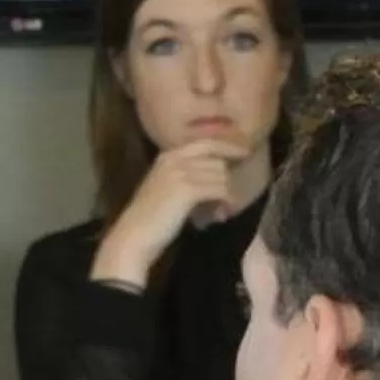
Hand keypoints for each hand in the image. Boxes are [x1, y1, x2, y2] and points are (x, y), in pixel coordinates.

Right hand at [93, 138, 242, 282]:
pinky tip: (219, 216)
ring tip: (219, 213)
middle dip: (225, 181)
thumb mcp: (166, 188)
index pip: (207, 142)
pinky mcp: (188, 190)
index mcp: (168, 155)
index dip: (228, 146)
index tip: (245, 152)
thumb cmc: (150, 218)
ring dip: (225, 196)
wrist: (134, 236)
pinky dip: (224, 204)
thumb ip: (187, 176)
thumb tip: (220, 175)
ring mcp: (181, 173)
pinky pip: (219, 190)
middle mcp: (175, 159)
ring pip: (221, 176)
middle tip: (225, 202)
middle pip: (217, 161)